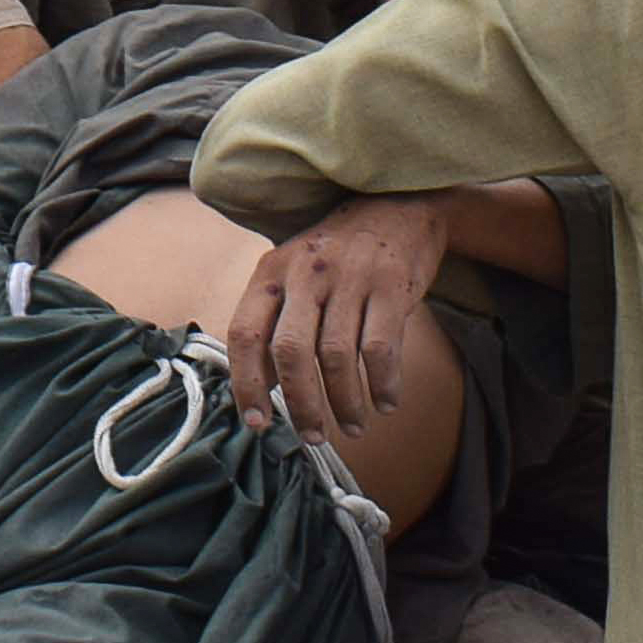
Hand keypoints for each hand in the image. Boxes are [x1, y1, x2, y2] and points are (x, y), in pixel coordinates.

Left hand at [225, 196, 447, 444]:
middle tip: (313, 438)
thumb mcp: (292, 274)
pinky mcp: (391, 284)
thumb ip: (272, 322)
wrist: (398, 205)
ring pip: (337, 356)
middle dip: (300, 405)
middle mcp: (305, 273)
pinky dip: (383, 384)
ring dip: (345, 402)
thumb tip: (258, 387)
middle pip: (291, 352)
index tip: (257, 422)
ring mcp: (349, 277)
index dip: (247, 383)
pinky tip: (385, 403)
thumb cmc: (335, 255)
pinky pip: (381, 347)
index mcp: (271, 272)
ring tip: (352, 427)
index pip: (245, 334)